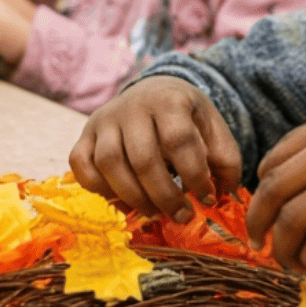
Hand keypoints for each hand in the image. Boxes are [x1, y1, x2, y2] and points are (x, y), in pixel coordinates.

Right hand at [69, 76, 242, 222]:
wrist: (154, 90)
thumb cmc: (186, 116)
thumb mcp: (212, 128)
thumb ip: (225, 159)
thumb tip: (223, 194)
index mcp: (169, 100)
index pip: (179, 140)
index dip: (195, 176)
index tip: (208, 199)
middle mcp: (132, 106)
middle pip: (143, 158)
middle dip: (165, 195)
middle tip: (182, 215)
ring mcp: (104, 120)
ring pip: (109, 163)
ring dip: (133, 197)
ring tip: (154, 212)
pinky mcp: (85, 134)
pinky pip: (80, 164)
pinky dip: (97, 188)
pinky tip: (121, 200)